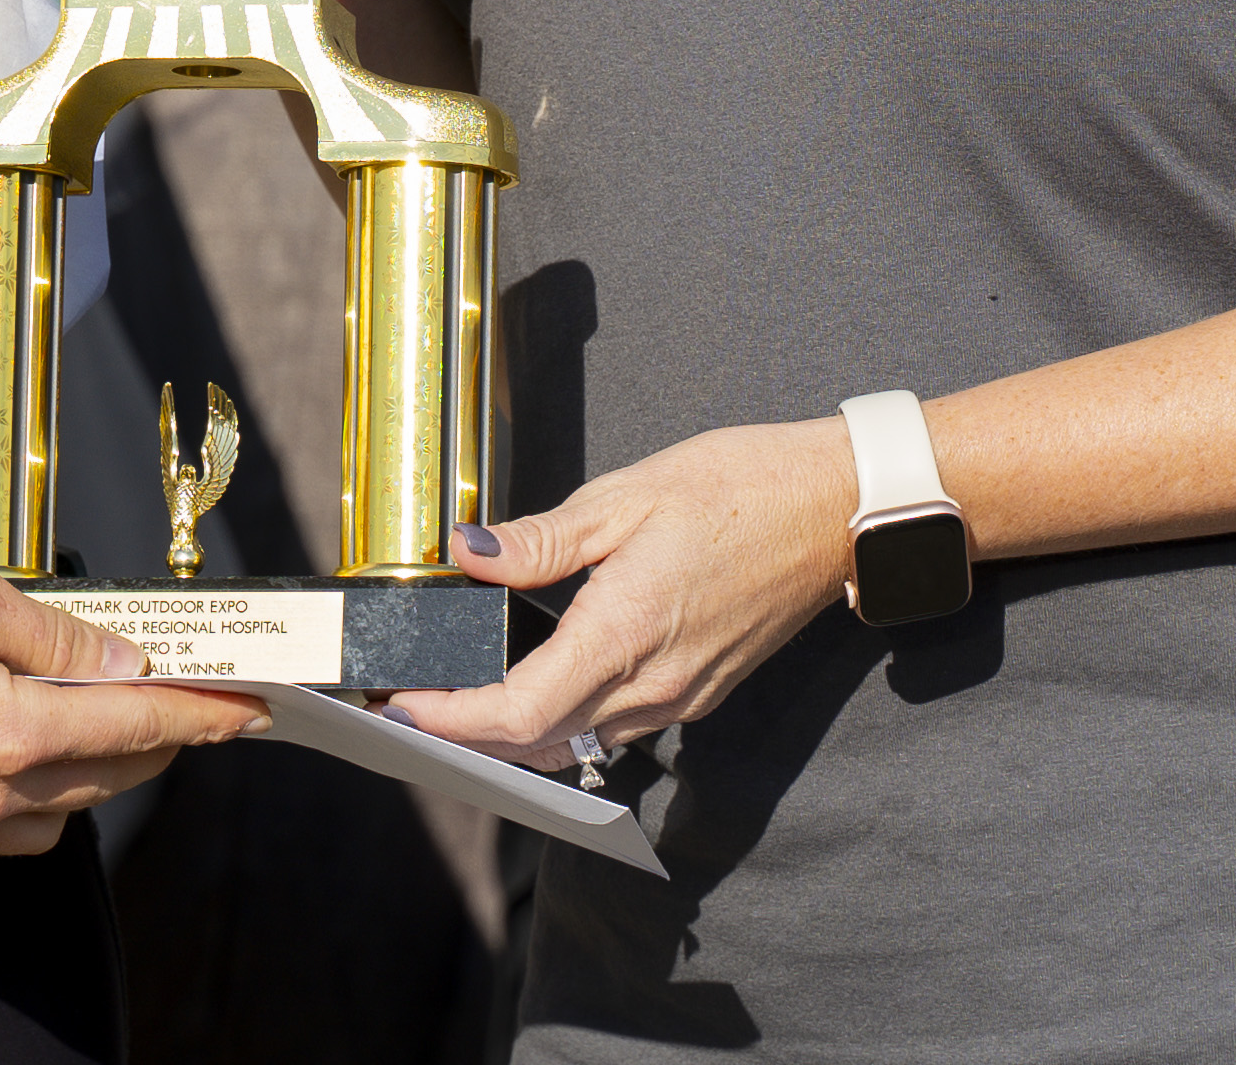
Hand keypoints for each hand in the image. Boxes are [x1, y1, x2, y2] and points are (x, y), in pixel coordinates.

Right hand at [0, 550, 257, 852]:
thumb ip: (54, 631)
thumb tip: (121, 657)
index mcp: (7, 730)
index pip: (138, 729)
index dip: (205, 716)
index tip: (253, 708)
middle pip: (109, 779)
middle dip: (160, 740)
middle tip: (188, 699)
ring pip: (61, 814)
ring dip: (98, 772)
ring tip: (103, 715)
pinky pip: (4, 829)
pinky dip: (38, 796)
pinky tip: (27, 748)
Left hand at [387, 416, 859, 766]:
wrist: (833, 511)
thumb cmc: (740, 489)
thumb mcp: (626, 497)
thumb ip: (540, 540)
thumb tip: (468, 554)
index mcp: (625, 632)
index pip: (518, 712)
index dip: (451, 719)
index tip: (402, 705)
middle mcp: (654, 685)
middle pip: (536, 744)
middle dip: (464, 736)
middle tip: (409, 705)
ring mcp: (680, 698)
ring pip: (575, 746)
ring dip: (510, 738)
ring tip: (456, 703)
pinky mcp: (698, 694)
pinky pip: (614, 732)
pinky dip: (561, 725)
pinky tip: (533, 690)